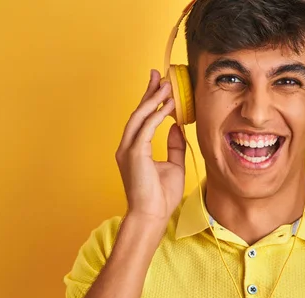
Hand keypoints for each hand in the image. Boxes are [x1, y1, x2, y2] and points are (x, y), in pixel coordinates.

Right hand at [115, 69, 185, 222]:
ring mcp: (128, 149)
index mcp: (134, 149)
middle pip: (137, 112)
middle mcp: (127, 146)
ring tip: (166, 85)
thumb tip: (176, 127)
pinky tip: (168, 105)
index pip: (142, 119)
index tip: (159, 85)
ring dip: (153, 99)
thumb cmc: (161, 196)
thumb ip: (174, 146)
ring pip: (139, 117)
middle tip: (158, 74)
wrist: (152, 215)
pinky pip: (145, 128)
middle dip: (148, 92)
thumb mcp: (173, 166)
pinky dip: (157, 115)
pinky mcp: (134, 154)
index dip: (150, 100)